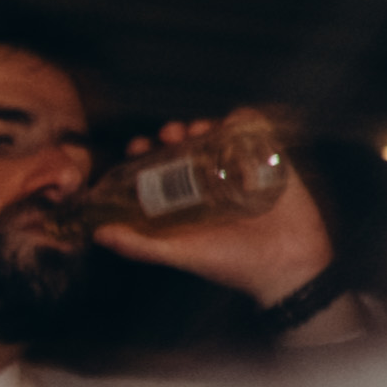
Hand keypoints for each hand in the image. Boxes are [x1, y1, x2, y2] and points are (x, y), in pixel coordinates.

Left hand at [90, 107, 335, 306]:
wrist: (288, 265)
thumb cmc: (233, 264)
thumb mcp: (181, 254)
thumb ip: (141, 246)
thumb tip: (98, 234)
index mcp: (185, 200)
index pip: (158, 167)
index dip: (145, 153)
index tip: (137, 146)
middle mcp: (210, 182)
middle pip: (185, 145)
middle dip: (174, 134)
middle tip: (170, 135)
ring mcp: (240, 170)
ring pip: (216, 134)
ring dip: (204, 125)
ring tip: (198, 130)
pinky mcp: (270, 162)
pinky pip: (256, 131)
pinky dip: (244, 121)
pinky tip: (234, 123)